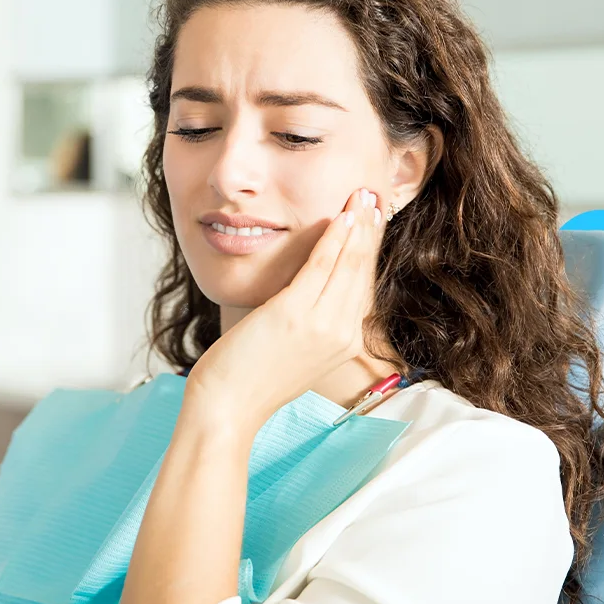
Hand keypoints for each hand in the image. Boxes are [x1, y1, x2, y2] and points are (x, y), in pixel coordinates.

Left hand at [181, 188, 386, 434]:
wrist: (229, 406)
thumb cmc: (252, 378)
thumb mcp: (296, 348)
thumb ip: (313, 320)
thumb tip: (316, 287)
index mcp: (345, 343)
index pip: (363, 286)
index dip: (370, 249)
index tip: (373, 221)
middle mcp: (342, 334)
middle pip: (362, 271)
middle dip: (370, 230)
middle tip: (374, 197)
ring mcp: (322, 325)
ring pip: (348, 264)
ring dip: (358, 226)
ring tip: (363, 198)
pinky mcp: (296, 315)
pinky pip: (321, 266)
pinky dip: (334, 238)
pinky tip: (341, 217)